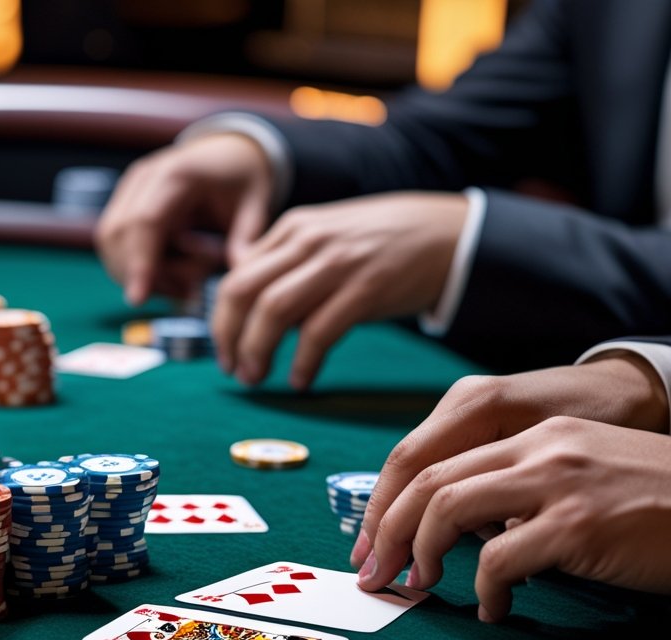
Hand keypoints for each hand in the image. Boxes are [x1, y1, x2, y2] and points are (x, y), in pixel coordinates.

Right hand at [95, 133, 272, 305]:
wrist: (228, 152)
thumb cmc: (241, 176)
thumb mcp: (255, 202)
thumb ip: (247, 238)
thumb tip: (240, 279)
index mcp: (176, 174)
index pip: (144, 221)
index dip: (138, 261)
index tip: (137, 299)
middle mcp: (144, 178)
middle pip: (118, 235)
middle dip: (145, 274)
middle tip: (189, 292)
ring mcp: (130, 191)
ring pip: (113, 245)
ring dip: (144, 274)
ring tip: (190, 283)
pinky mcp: (126, 205)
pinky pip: (119, 245)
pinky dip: (143, 269)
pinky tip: (178, 275)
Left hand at [213, 191, 466, 389]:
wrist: (448, 233)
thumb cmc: (384, 243)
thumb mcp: (328, 237)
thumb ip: (288, 263)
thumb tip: (248, 307)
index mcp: (293, 229)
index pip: (235, 275)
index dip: (221, 319)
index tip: (225, 349)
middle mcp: (307, 241)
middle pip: (244, 292)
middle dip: (229, 337)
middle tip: (233, 371)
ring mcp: (337, 263)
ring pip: (274, 310)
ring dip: (257, 350)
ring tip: (257, 377)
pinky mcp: (366, 289)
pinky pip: (320, 331)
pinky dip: (303, 360)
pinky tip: (301, 380)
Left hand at [351, 356, 670, 568]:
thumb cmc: (661, 503)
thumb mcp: (584, 472)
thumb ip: (524, 488)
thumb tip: (466, 533)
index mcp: (536, 432)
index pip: (435, 455)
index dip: (391, 500)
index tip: (374, 541)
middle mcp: (539, 447)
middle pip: (427, 479)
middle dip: (387, 529)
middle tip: (375, 573)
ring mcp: (557, 482)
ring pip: (448, 509)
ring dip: (421, 553)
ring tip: (420, 586)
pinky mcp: (578, 525)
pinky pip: (501, 561)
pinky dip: (487, 591)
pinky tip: (497, 610)